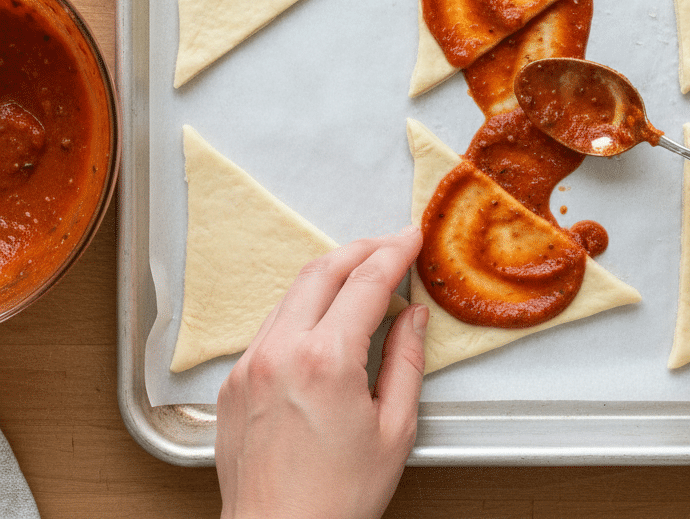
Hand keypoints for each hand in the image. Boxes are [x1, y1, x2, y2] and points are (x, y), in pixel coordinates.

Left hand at [215, 226, 426, 518]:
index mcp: (326, 360)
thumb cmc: (336, 501)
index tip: (411, 238)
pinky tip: (325, 319)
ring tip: (361, 277)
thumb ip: (406, 361)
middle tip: (390, 245)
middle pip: (323, 270)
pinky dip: (303, 307)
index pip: (366, 282)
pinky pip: (272, 324)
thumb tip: (412, 317)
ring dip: (330, 274)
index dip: (394, 253)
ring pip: (293, 292)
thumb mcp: (394, 431)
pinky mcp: (234, 382)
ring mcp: (251, 364)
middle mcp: (281, 352)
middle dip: (362, 249)